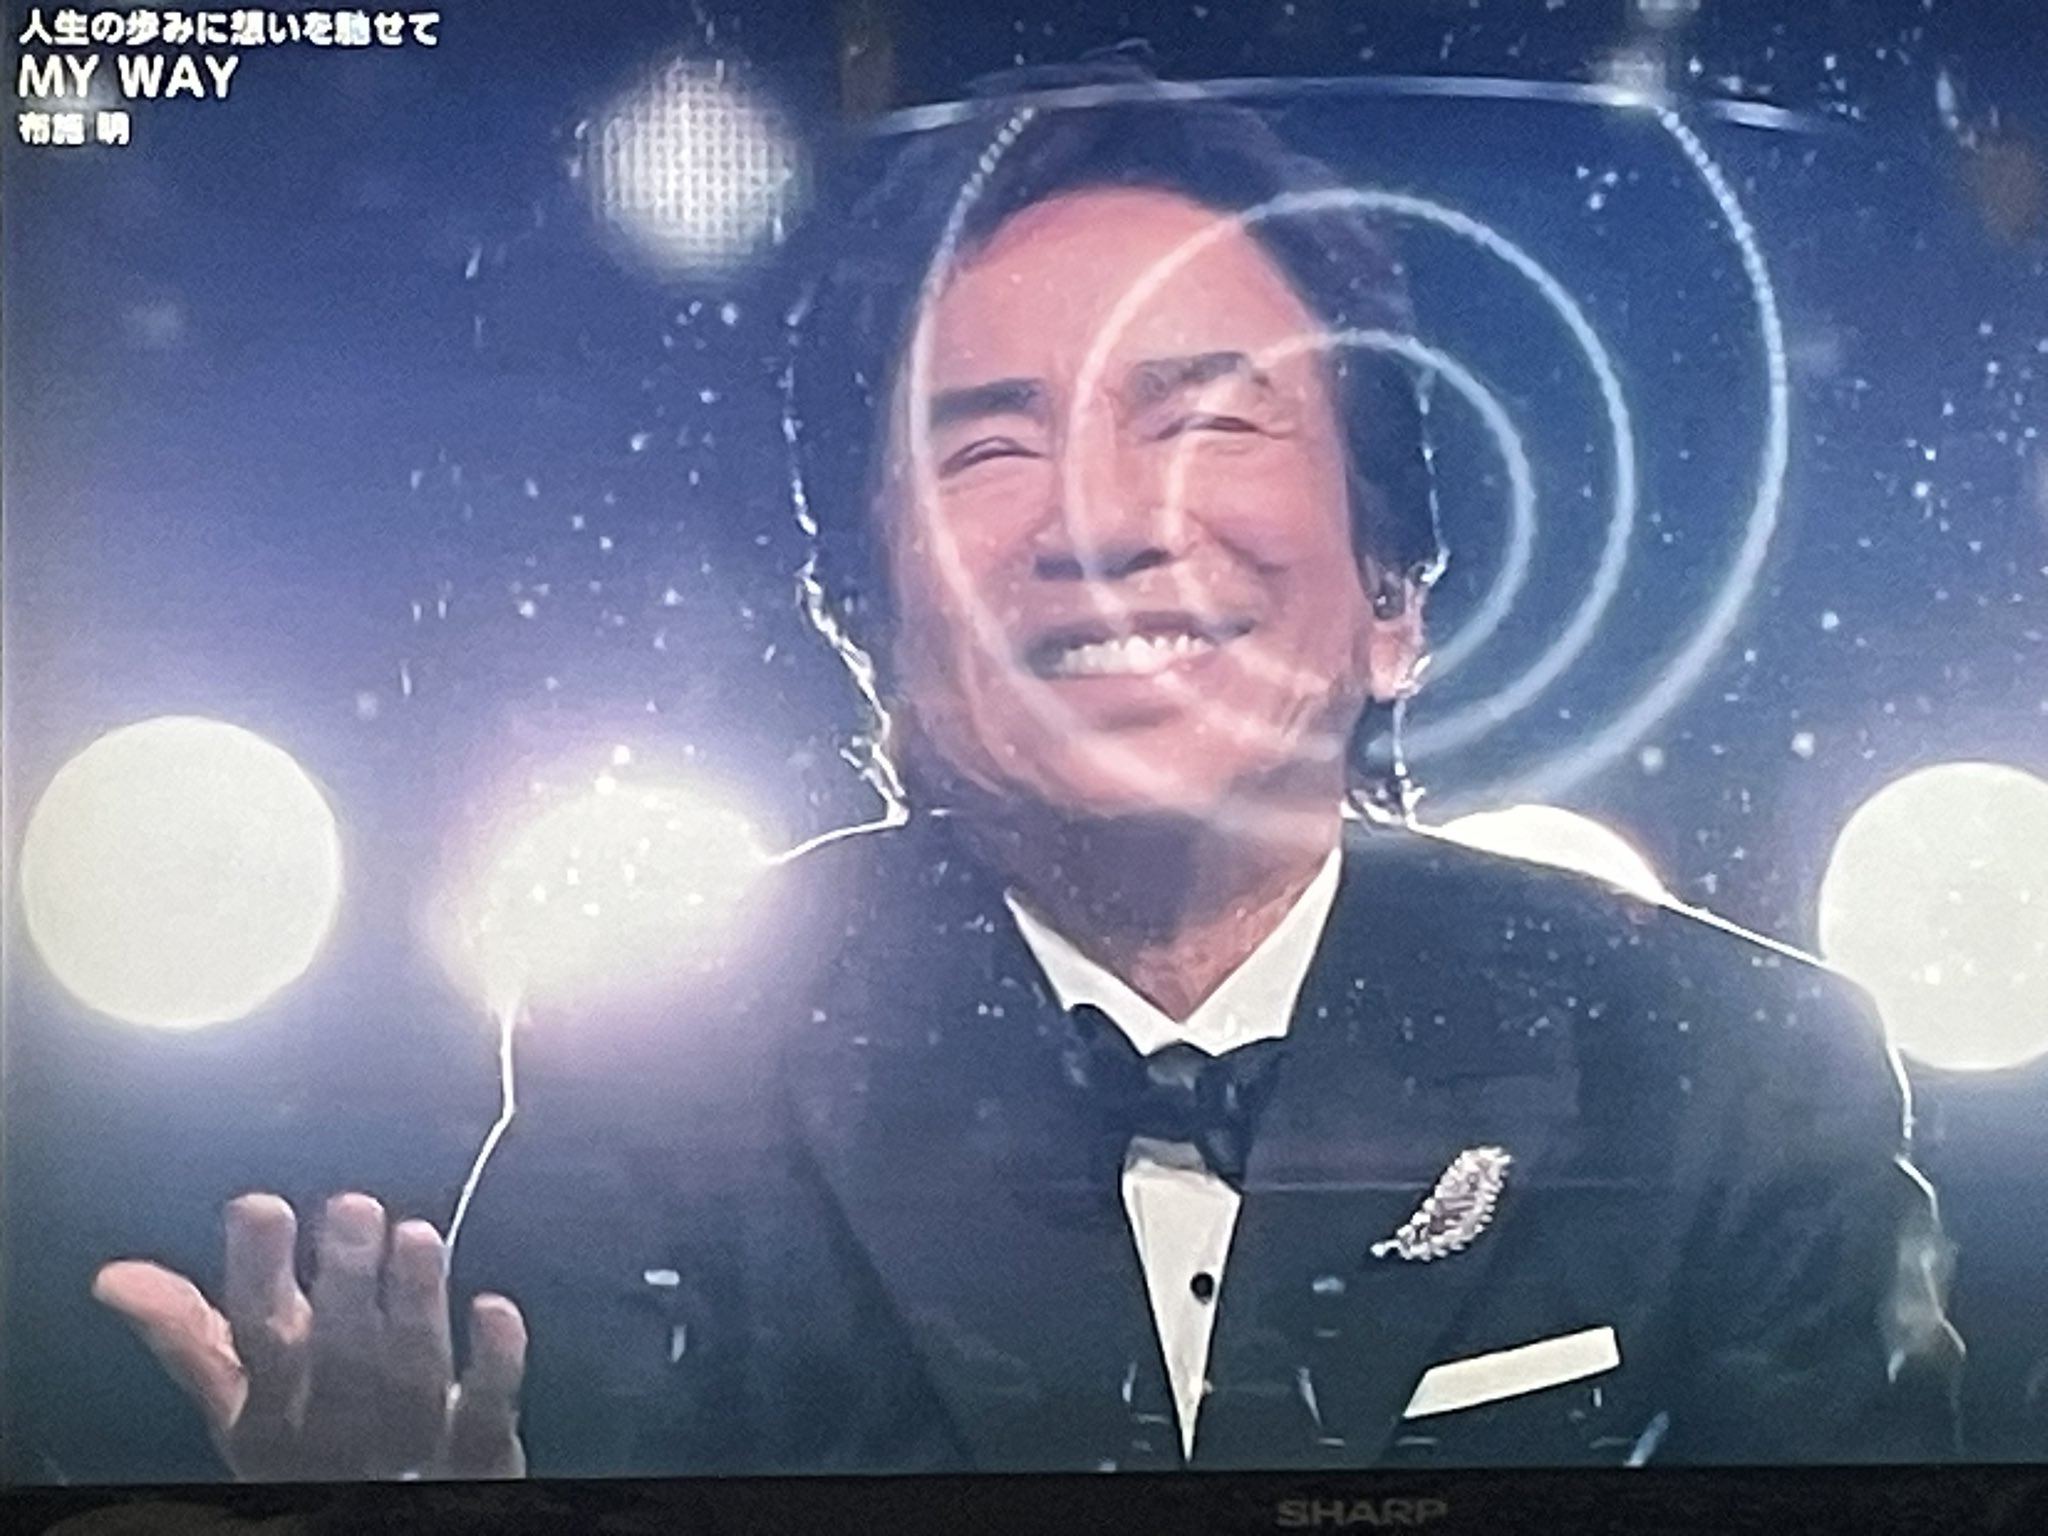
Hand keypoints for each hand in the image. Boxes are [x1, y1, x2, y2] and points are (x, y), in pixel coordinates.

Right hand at [93, 1191, 526, 1480]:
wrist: (386, 1520)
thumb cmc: (309, 1448)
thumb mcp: (244, 1405)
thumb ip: (191, 1338)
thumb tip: (116, 1276)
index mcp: (270, 1415)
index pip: (257, 1341)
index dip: (256, 1275)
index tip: (258, 1205)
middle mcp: (334, 1432)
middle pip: (340, 1357)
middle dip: (345, 1283)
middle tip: (353, 1207)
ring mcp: (409, 1445)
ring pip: (412, 1376)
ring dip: (414, 1304)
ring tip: (417, 1234)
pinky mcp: (479, 1453)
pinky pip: (489, 1410)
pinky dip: (494, 1362)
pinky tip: (494, 1308)